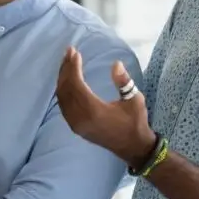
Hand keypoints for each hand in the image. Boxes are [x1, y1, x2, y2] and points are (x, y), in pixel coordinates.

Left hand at [55, 46, 155, 167]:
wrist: (133, 147)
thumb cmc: (136, 122)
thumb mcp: (135, 100)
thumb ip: (124, 82)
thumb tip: (116, 64)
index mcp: (94, 111)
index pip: (76, 85)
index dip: (73, 67)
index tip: (75, 52)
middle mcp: (80, 118)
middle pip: (66, 89)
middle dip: (65, 68)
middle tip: (69, 51)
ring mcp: (76, 124)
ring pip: (62, 97)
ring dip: (62, 78)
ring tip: (66, 61)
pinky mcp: (75, 127)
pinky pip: (63, 105)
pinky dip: (63, 90)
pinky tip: (66, 79)